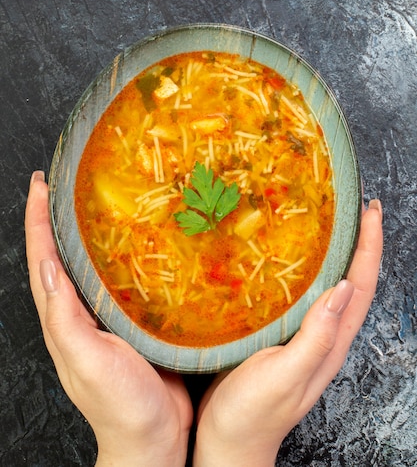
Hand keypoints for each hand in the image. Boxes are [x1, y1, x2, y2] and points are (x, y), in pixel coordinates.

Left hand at [25, 171, 192, 466]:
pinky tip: (135, 241)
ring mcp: (103, 316)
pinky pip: (118, 278)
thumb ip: (65, 318)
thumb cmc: (121, 405)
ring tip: (94, 200)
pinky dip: (118, 254)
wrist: (153, 436)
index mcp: (62, 319)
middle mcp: (77, 312)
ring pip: (87, 264)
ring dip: (83, 231)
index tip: (41, 185)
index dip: (37, 220)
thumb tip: (47, 266)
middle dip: (56, 216)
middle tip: (63, 182)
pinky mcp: (131, 319)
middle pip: (59, 254)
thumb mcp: (88, 360)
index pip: (42, 258)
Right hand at [194, 199, 382, 466]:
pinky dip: (313, 270)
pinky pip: (308, 296)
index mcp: (331, 343)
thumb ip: (315, 336)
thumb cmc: (251, 413)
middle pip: (354, 282)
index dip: (369, 247)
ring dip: (342, 254)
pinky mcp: (285, 337)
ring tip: (335, 223)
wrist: (228, 442)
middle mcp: (326, 337)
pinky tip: (297, 260)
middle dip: (363, 243)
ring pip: (334, 287)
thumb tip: (342, 288)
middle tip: (359, 207)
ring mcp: (306, 338)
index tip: (371, 211)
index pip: (360, 286)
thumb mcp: (284, 374)